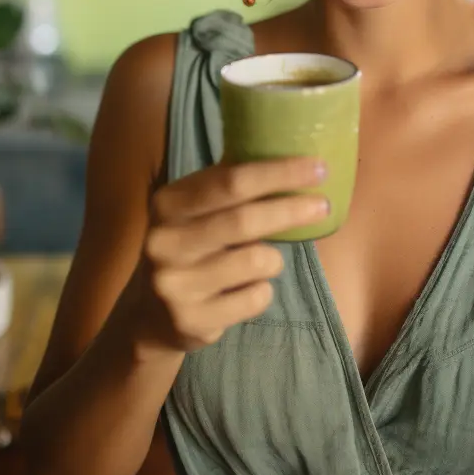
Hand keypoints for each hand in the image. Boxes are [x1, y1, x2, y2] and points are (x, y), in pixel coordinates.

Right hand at [131, 156, 328, 354]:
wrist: (149, 315)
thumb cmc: (189, 246)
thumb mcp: (194, 209)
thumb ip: (229, 184)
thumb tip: (289, 153)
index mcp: (169, 203)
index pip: (231, 181)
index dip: (279, 173)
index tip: (318, 167)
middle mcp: (165, 242)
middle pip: (245, 221)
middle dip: (291, 210)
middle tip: (324, 206)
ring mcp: (175, 285)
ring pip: (256, 261)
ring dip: (273, 258)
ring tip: (263, 261)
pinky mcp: (191, 321)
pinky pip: (255, 298)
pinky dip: (262, 290)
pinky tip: (246, 289)